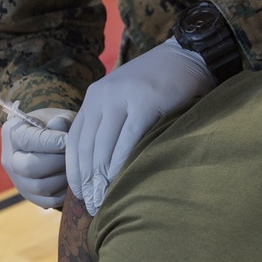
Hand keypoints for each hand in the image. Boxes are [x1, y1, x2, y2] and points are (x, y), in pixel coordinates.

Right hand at [1, 108, 74, 208]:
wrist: (51, 141)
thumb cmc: (57, 126)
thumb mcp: (60, 117)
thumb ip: (61, 120)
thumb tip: (59, 125)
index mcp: (13, 133)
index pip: (27, 140)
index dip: (52, 142)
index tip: (69, 140)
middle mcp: (9, 159)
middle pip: (29, 168)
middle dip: (57, 162)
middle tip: (73, 155)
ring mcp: (17, 180)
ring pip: (40, 187)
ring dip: (63, 178)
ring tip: (74, 167)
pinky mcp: (29, 195)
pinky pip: (47, 201)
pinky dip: (64, 193)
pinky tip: (71, 179)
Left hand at [66, 38, 214, 214]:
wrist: (186, 55)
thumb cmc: (158, 84)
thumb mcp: (124, 98)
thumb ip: (111, 123)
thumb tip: (101, 167)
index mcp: (94, 98)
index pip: (75, 141)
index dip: (75, 172)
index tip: (79, 196)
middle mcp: (102, 96)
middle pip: (88, 147)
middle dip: (88, 181)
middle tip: (93, 207)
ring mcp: (123, 97)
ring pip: (105, 145)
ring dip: (103, 178)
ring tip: (106, 200)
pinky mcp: (146, 101)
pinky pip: (129, 138)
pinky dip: (123, 161)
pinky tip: (123, 180)